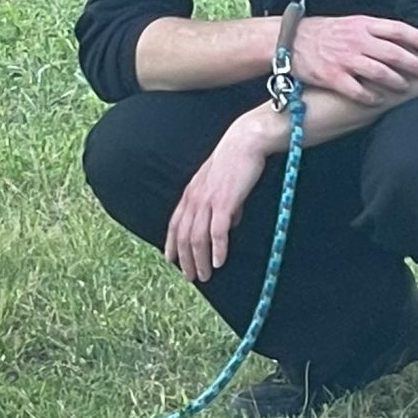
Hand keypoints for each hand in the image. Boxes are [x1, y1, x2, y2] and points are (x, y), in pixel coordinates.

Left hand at [165, 109, 281, 282]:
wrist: (246, 140)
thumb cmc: (236, 160)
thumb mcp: (220, 183)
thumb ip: (221, 203)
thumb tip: (229, 223)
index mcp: (191, 193)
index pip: (175, 223)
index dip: (171, 244)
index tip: (171, 260)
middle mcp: (195, 198)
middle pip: (184, 236)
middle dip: (185, 259)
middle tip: (190, 277)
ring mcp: (208, 201)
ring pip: (198, 238)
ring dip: (200, 260)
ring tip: (204, 275)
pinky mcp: (225, 202)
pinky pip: (217, 232)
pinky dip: (217, 249)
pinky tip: (218, 263)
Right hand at [291, 15, 417, 104]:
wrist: (292, 41)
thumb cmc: (322, 33)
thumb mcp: (349, 24)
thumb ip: (371, 31)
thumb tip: (394, 38)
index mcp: (363, 24)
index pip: (398, 29)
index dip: (417, 38)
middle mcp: (357, 41)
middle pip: (393, 52)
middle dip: (413, 64)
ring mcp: (345, 60)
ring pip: (379, 72)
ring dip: (396, 81)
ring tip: (405, 88)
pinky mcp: (333, 77)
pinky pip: (357, 90)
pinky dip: (371, 96)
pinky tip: (378, 100)